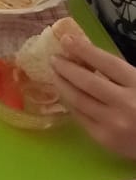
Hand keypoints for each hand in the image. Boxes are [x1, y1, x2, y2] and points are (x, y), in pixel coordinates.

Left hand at [53, 30, 135, 157]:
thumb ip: (121, 73)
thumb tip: (87, 58)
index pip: (106, 63)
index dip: (84, 50)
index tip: (66, 39)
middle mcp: (125, 103)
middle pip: (88, 82)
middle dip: (67, 67)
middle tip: (53, 58)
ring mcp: (113, 124)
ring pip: (79, 101)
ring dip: (63, 85)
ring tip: (54, 74)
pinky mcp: (105, 140)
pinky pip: (81, 118)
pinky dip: (71, 104)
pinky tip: (66, 95)